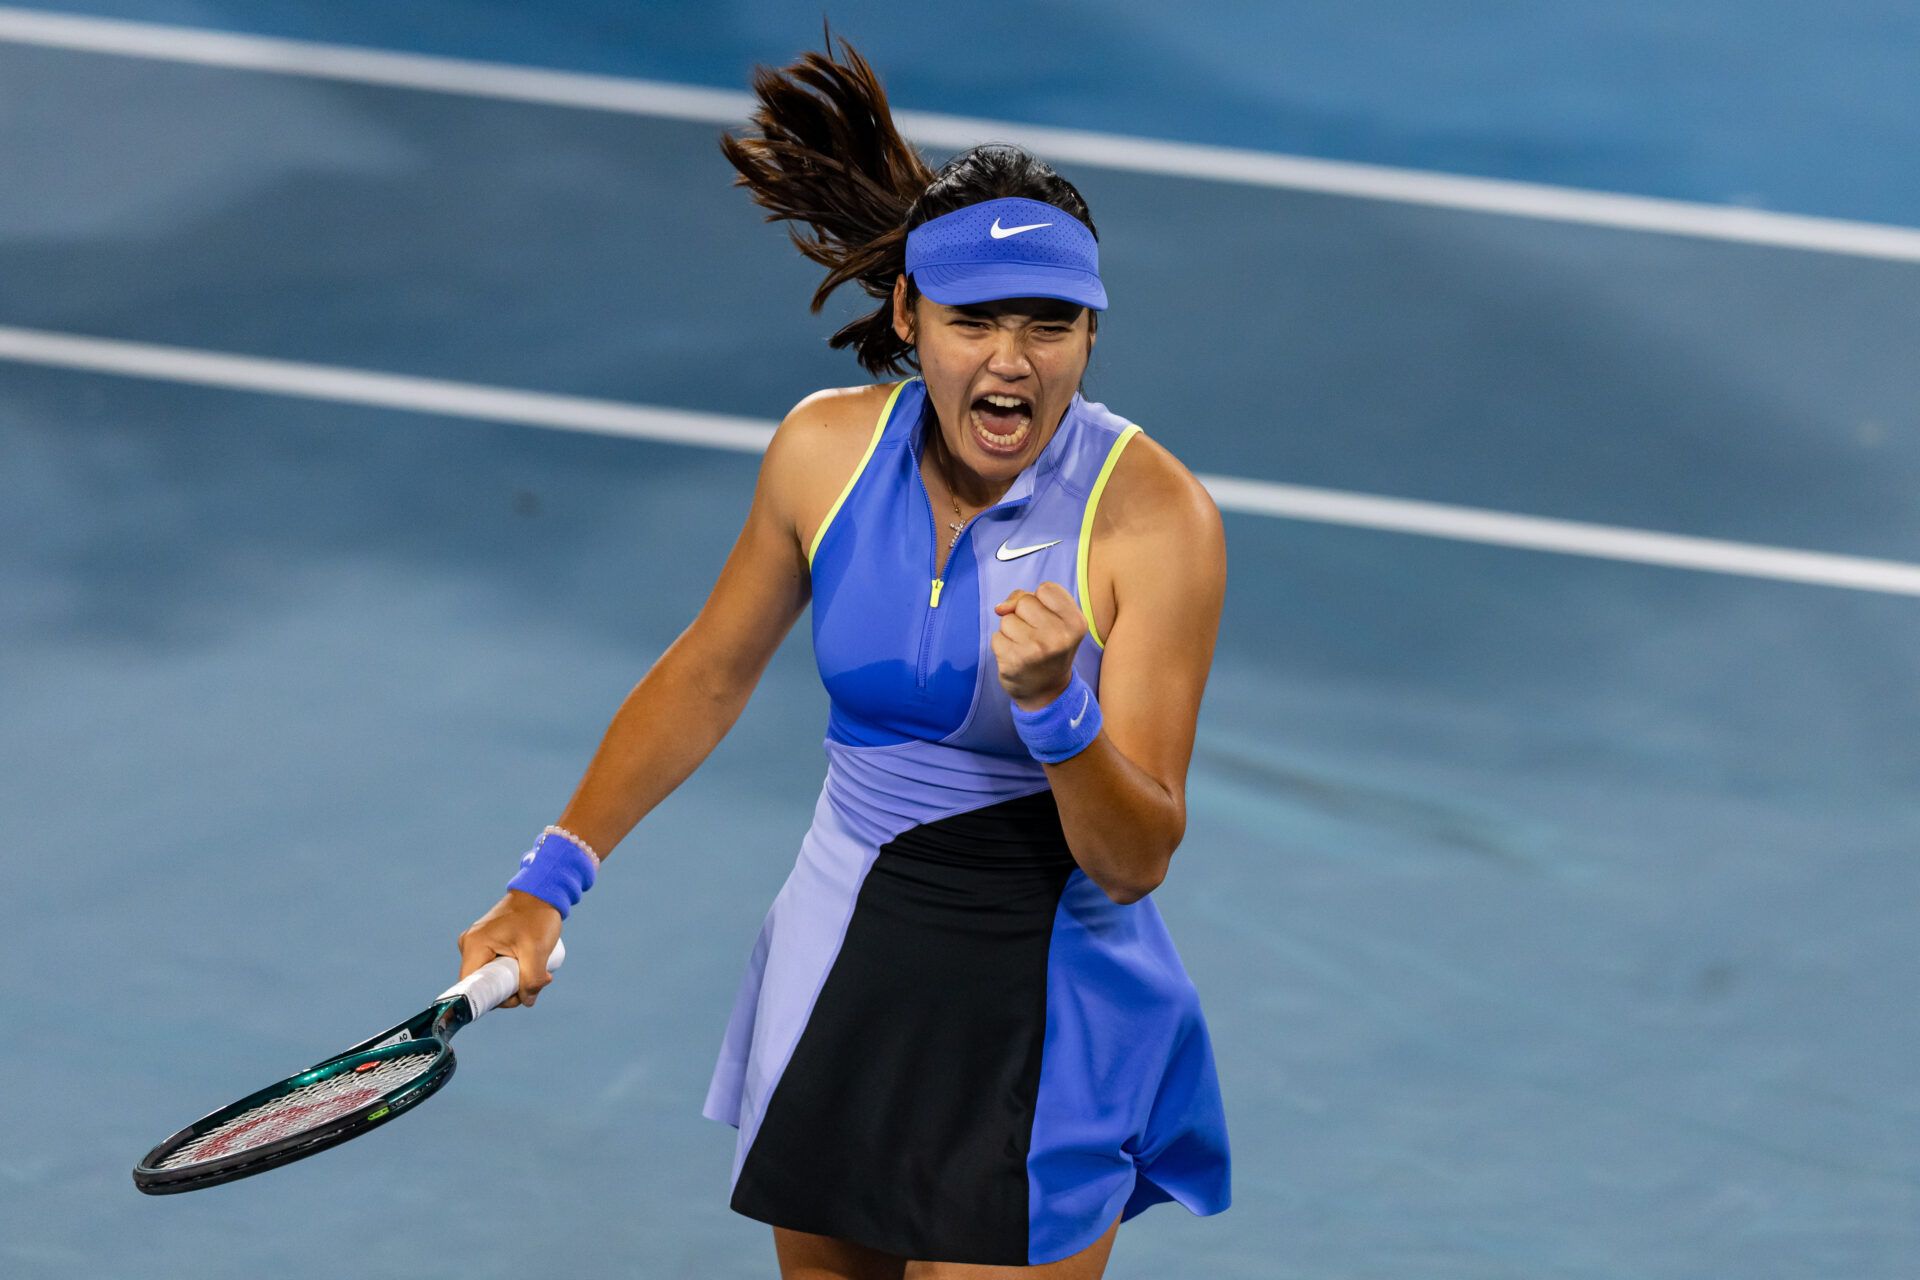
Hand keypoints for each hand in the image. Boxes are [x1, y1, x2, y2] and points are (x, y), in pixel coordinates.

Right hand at [456, 890, 561, 1007]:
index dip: (494, 998)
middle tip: (535, 983)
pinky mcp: (487, 942)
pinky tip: (530, 966)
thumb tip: (527, 1000)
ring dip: (514, 980)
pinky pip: (495, 966)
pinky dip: (512, 971)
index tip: (518, 997)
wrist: (542, 892)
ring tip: (538, 971)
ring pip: (492, 976)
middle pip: (484, 983)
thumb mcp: (537, 950)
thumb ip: (532, 979)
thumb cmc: (537, 916)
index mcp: (474, 946)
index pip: (473, 986)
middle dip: (510, 989)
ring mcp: (477, 943)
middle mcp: (469, 945)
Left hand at [991, 582, 1084, 711]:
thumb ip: (1030, 599)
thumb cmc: (1050, 648)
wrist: (1047, 692)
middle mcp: (1059, 636)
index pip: (1046, 588)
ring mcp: (1036, 650)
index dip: (1041, 600)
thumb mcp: (1056, 621)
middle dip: (1024, 615)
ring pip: (1007, 619)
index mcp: (1076, 622)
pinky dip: (1002, 644)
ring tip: (1025, 647)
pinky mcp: (1014, 661)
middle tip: (1036, 636)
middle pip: (1025, 602)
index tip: (1047, 619)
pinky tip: (1015, 657)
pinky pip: (996, 637)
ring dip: (1011, 631)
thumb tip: (1000, 608)